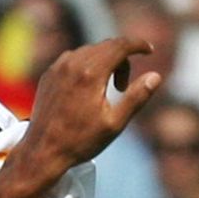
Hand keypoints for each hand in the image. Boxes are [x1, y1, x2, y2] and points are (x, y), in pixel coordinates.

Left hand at [0, 35, 161, 197]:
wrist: (42, 152)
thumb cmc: (80, 141)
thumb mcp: (114, 123)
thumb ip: (137, 97)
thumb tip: (156, 76)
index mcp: (91, 73)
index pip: (120, 45)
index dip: (138, 45)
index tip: (149, 51)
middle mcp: (73, 63)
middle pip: (107, 46)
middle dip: (122, 59)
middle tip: (123, 87)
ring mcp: (58, 67)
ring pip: (90, 51)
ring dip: (105, 62)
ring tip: (105, 91)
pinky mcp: (48, 74)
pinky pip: (74, 59)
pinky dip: (87, 66)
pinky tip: (87, 89)